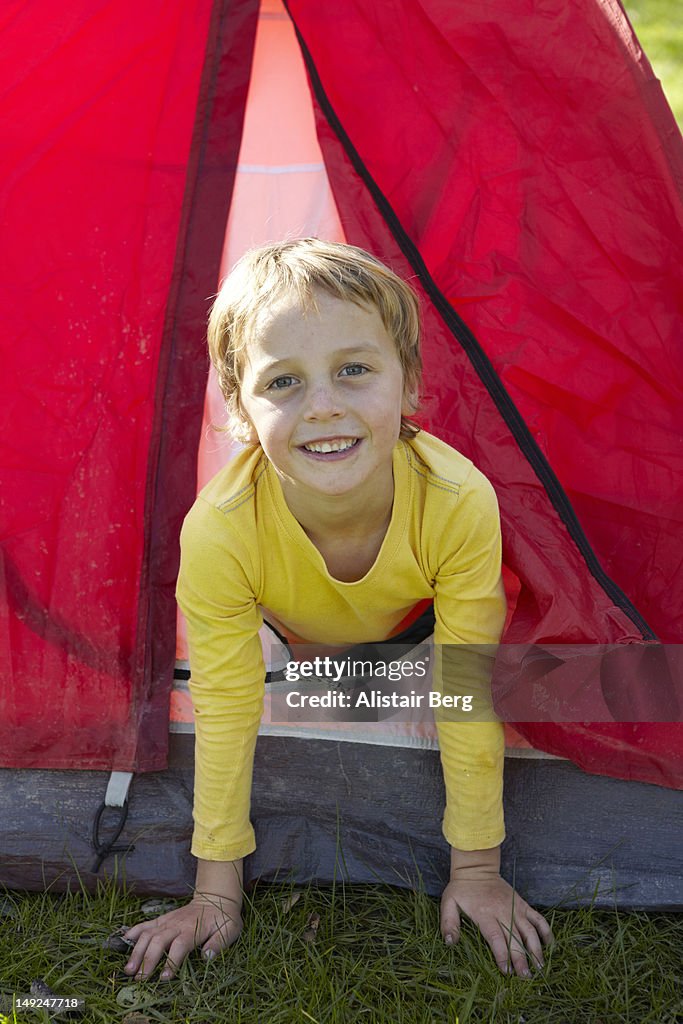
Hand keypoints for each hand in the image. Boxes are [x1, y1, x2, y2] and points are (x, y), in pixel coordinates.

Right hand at [121, 893, 242, 980]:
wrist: (216, 897)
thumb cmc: (224, 918)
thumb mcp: (230, 930)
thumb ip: (219, 943)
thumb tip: (207, 956)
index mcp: (193, 929)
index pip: (179, 945)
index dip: (171, 961)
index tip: (164, 978)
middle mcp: (177, 924)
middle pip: (158, 941)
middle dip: (147, 960)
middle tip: (139, 979)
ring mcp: (168, 920)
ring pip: (148, 933)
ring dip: (137, 950)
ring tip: (129, 969)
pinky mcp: (163, 919)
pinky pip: (147, 923)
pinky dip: (135, 931)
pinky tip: (124, 940)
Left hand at [440, 874, 552, 977]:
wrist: (477, 868)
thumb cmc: (462, 889)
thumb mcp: (448, 903)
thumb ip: (449, 923)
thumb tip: (451, 943)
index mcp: (484, 913)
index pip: (496, 937)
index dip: (502, 955)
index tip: (506, 971)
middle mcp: (503, 911)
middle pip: (515, 937)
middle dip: (521, 958)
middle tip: (526, 977)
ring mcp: (516, 908)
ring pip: (530, 930)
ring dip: (536, 949)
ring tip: (540, 967)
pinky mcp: (523, 904)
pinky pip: (538, 918)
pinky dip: (546, 931)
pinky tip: (550, 945)